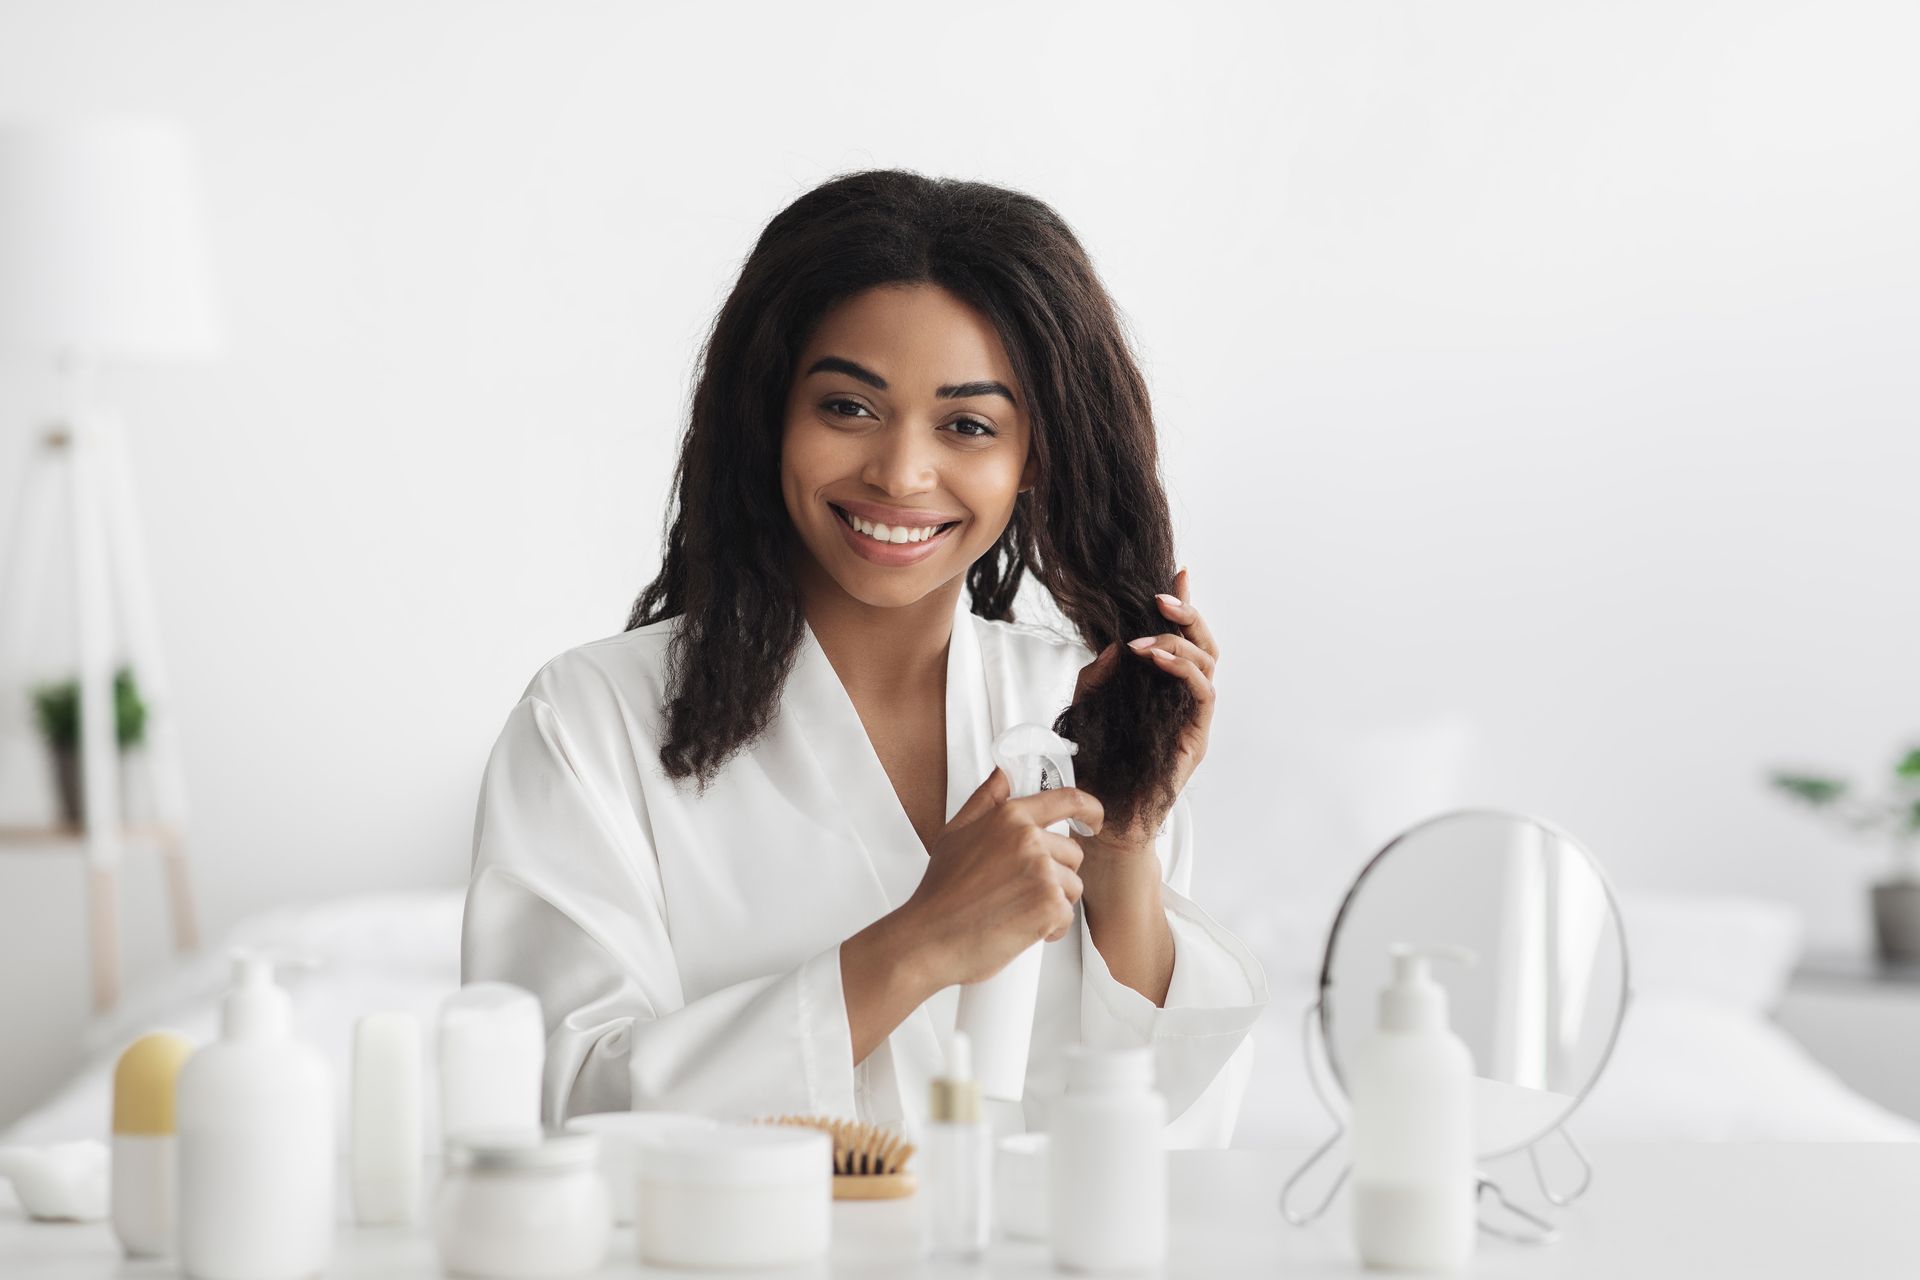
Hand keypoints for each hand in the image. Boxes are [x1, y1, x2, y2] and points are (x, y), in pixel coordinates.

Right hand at [896, 767, 1105, 986]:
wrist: (929, 938)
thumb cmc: (940, 893)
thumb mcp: (955, 833)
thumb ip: (984, 801)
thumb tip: (1003, 776)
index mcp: (1009, 817)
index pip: (1067, 800)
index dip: (1089, 809)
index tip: (1093, 820)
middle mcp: (1029, 839)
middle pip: (1072, 853)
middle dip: (1054, 875)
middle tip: (1020, 892)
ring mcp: (1041, 871)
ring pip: (1072, 886)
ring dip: (1051, 903)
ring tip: (1016, 911)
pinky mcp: (1049, 904)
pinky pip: (1067, 916)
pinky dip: (1049, 928)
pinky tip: (1020, 929)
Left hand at [1071, 565, 1219, 850]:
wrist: (1101, 818)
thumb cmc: (1094, 767)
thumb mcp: (1085, 708)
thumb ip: (1095, 677)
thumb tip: (1111, 646)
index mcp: (1163, 688)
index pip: (1181, 639)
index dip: (1183, 605)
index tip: (1179, 572)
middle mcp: (1185, 700)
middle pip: (1204, 644)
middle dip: (1187, 613)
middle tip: (1161, 596)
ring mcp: (1195, 718)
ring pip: (1208, 662)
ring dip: (1178, 641)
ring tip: (1145, 639)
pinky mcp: (1197, 736)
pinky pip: (1203, 691)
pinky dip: (1183, 667)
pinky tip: (1155, 657)